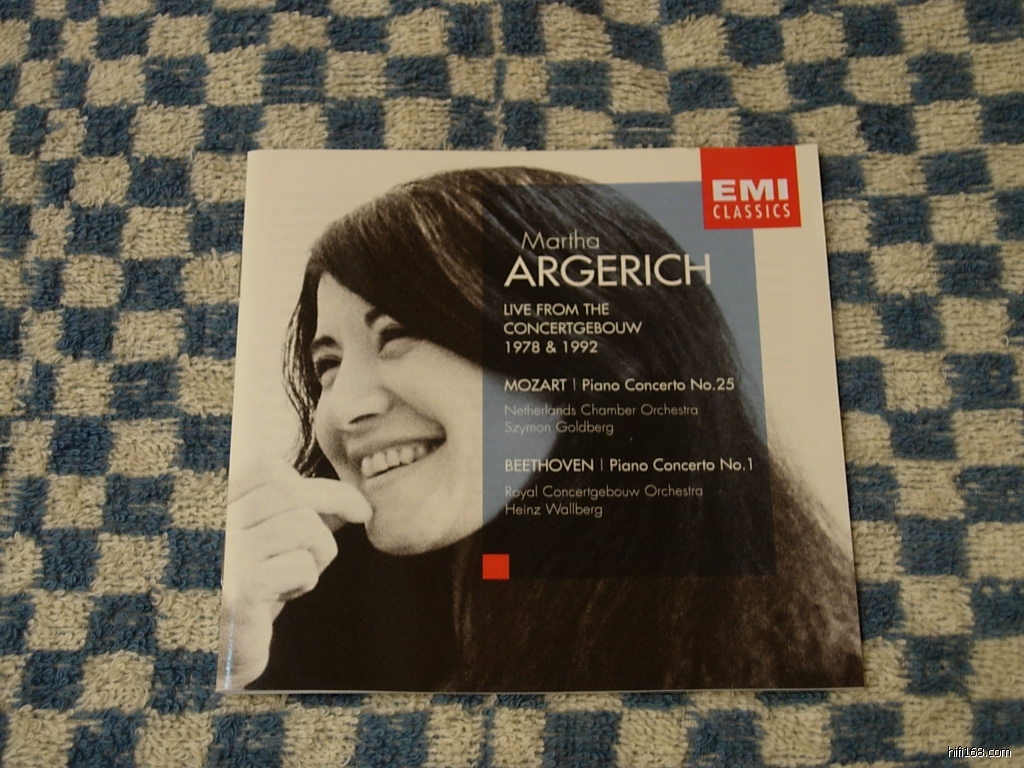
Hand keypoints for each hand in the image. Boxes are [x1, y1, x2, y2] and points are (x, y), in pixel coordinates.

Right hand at [220, 459, 371, 688]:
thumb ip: (299, 516)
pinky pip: (300, 566)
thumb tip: (348, 498)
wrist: (207, 657)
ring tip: (298, 575)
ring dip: (319, 550)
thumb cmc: (242, 596)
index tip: (349, 502)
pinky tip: (280, 597)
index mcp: (210, 506)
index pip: (266, 470)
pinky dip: (304, 580)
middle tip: (362, 514)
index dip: (315, 482)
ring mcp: (222, 555)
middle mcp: (210, 524)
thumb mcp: (270, 547)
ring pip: (302, 525)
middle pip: (288, 492)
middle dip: (337, 500)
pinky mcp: (240, 590)